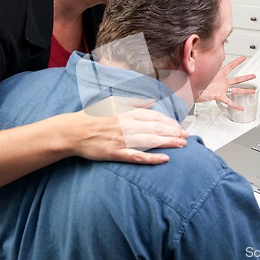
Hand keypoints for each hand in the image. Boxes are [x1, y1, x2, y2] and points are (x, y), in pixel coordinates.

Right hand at [63, 97, 187, 164]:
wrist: (74, 131)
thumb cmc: (93, 116)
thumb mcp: (114, 102)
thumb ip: (134, 102)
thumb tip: (152, 100)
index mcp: (127, 112)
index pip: (155, 116)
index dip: (170, 122)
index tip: (180, 127)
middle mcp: (127, 124)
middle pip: (156, 128)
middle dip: (174, 132)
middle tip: (186, 137)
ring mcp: (122, 139)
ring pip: (150, 141)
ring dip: (168, 143)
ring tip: (182, 145)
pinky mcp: (116, 153)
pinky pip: (137, 156)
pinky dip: (152, 158)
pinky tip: (164, 159)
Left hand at [197, 56, 255, 109]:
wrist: (190, 90)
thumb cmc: (194, 80)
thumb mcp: (201, 69)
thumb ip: (203, 62)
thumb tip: (199, 53)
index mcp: (218, 74)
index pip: (230, 66)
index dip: (237, 62)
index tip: (243, 58)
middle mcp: (221, 82)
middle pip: (237, 79)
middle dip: (246, 78)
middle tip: (253, 76)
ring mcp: (221, 89)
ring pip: (236, 90)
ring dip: (244, 91)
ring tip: (252, 91)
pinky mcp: (218, 96)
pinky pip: (228, 101)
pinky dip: (235, 105)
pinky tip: (240, 107)